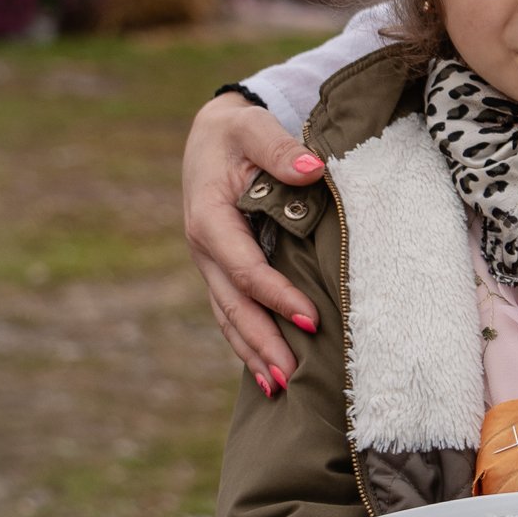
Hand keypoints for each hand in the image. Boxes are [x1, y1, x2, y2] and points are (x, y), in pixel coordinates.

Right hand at [184, 93, 324, 391]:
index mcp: (209, 217)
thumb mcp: (254, 127)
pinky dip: (246, 341)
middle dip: (262, 341)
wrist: (214, 134)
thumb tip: (313, 170)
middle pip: (233, 305)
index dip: (277, 296)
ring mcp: (210, 263)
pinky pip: (231, 311)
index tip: (311, 318)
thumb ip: (280, 149)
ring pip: (228, 316)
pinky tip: (266, 370)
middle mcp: (204, 248)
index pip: (246, 267)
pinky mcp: (221, 269)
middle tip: (292, 375)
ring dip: (252, 352)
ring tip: (279, 388)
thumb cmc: (238, 131)